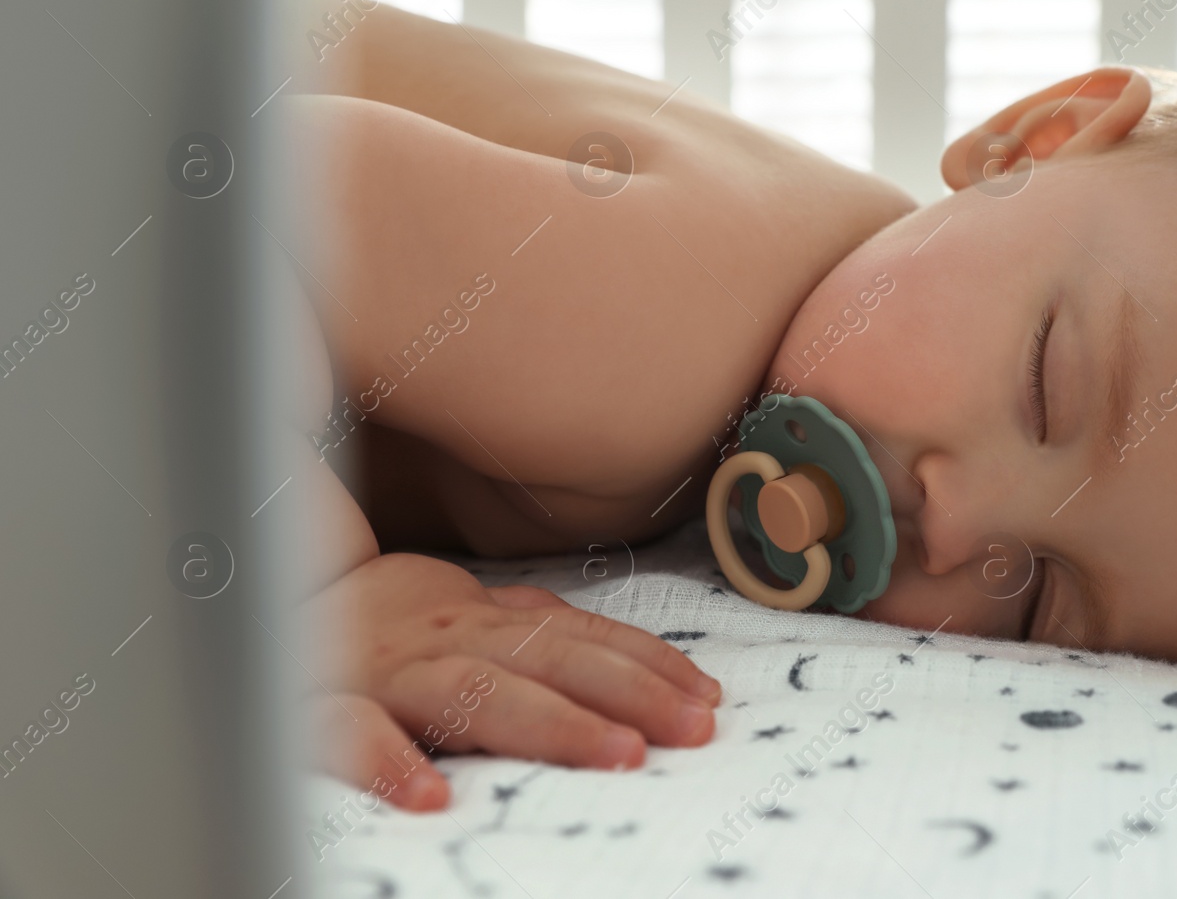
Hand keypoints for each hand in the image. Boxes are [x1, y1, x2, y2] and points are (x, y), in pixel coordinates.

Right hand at [306, 551, 720, 811]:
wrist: (248, 595)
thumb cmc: (375, 623)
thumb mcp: (456, 613)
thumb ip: (525, 627)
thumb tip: (619, 649)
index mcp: (478, 618)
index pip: (580, 637)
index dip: (648, 664)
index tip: (709, 700)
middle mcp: (442, 635)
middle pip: (549, 659)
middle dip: (629, 692)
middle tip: (693, 730)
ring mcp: (382, 669)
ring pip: (473, 692)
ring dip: (550, 722)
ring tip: (618, 754)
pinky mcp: (312, 706)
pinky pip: (348, 733)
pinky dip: (387, 761)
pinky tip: (430, 799)